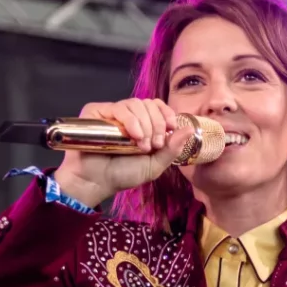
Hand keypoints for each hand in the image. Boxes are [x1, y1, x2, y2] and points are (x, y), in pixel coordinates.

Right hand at [53, 98, 194, 206]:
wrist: (96, 182)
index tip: (172, 126)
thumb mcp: (154, 165)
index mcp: (142, 125)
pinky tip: (134, 136)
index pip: (157, 106)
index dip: (167, 113)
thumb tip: (189, 130)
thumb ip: (171, 149)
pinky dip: (131, 121)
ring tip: (142, 145)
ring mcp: (112, 113)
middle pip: (149, 104)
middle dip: (157, 124)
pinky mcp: (97, 112)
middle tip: (155, 144)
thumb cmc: (122, 175)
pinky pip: (119, 107)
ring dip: (145, 124)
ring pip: (136, 104)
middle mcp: (128, 117)